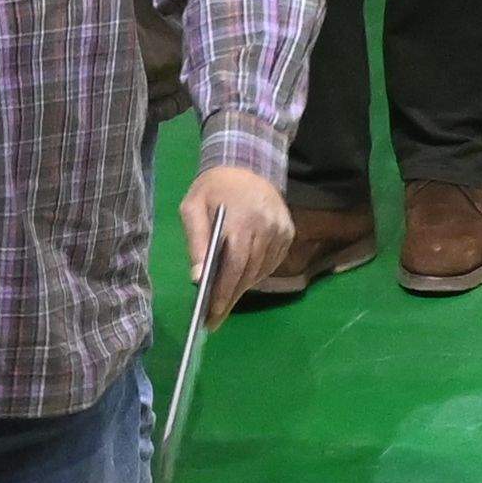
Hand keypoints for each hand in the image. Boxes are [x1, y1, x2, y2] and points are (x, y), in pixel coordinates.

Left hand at [177, 163, 291, 323]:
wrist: (247, 164)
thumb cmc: (214, 188)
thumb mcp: (193, 207)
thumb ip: (196, 241)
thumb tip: (198, 277)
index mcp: (241, 220)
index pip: (234, 265)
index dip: (224, 292)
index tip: (212, 314)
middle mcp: (266, 226)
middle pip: (248, 272)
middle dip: (230, 297)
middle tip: (215, 318)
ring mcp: (281, 230)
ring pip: (261, 270)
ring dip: (243, 287)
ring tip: (225, 301)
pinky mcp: (288, 232)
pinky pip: (271, 263)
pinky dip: (256, 274)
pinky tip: (242, 279)